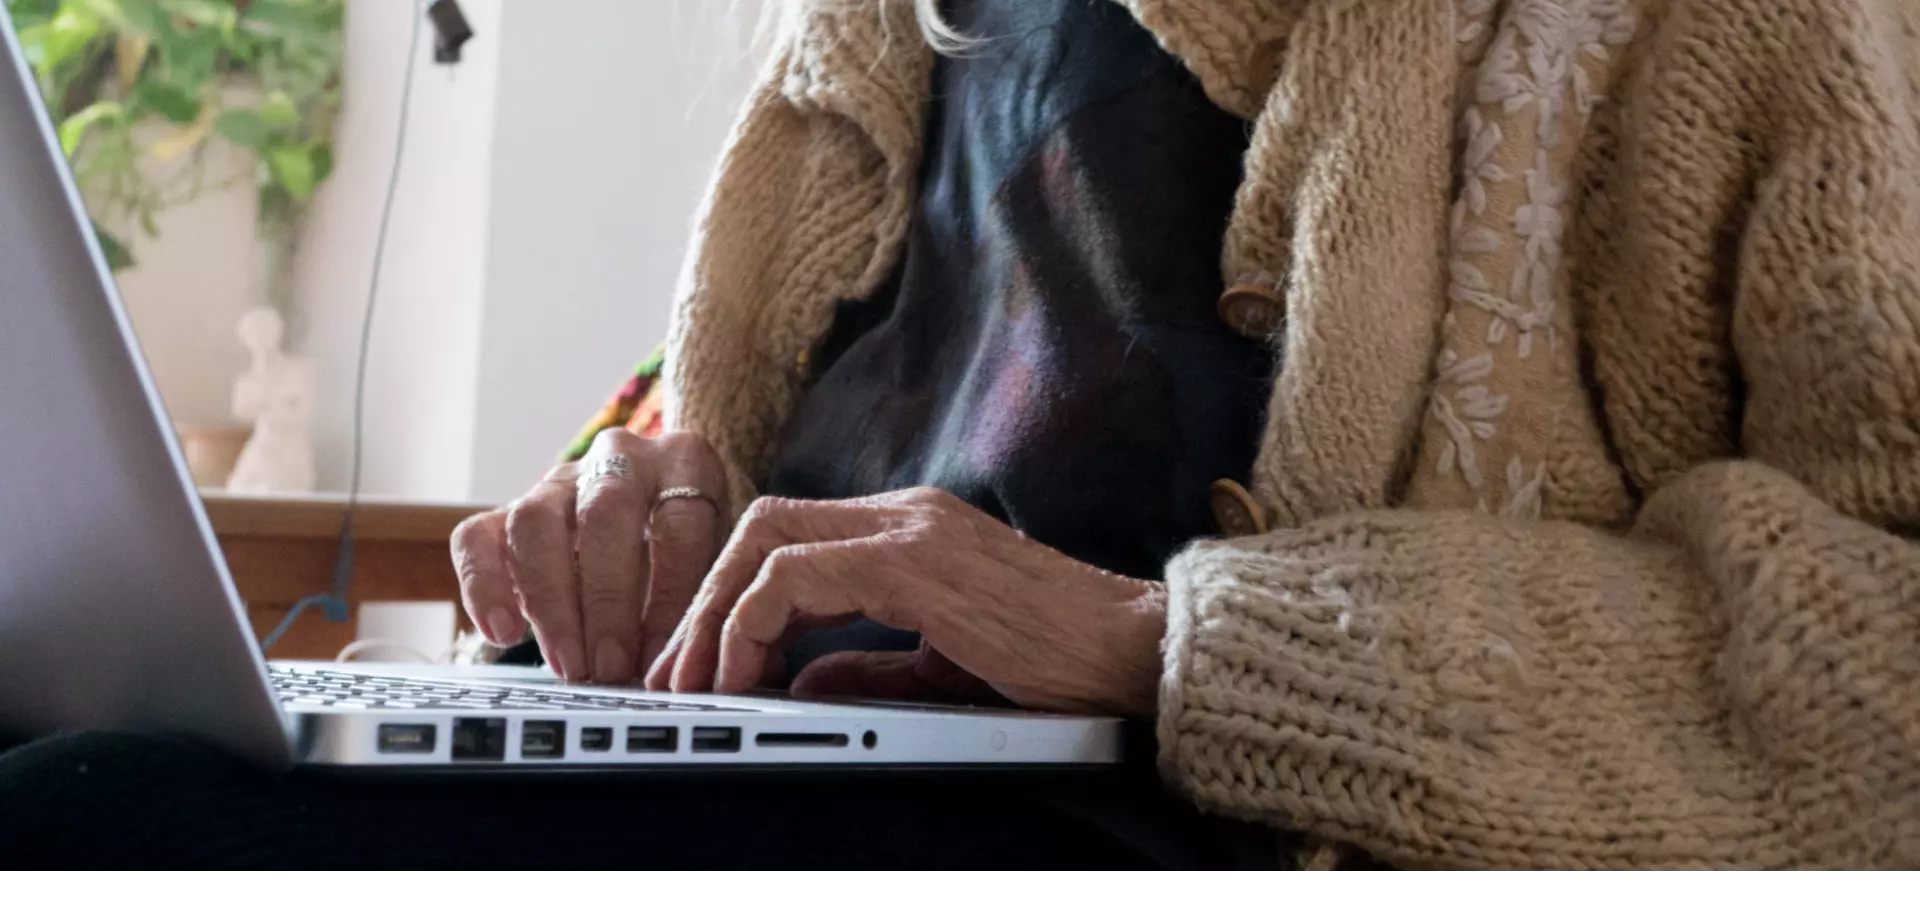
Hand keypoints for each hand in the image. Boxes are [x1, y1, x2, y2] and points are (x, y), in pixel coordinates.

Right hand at [451, 429, 728, 683]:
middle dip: (606, 601)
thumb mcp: (715, 559)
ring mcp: (558, 479)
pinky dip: (485, 587)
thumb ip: (699, 598)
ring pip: (535, 522)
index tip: (660, 658)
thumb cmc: (694, 547)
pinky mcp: (507, 508)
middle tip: (610, 668)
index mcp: (684, 463)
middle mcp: (619, 459)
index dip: (669, 594)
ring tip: (568, 665)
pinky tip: (502, 635)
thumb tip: (675, 670)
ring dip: (549, 602)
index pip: (680, 522)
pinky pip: (477, 536)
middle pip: (604, 515)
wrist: (655, 510)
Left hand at [644, 488, 1166, 717]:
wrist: (1138, 653)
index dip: (732, 596)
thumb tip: (803, 678)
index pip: (790, 536)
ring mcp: (911, 528)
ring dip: (716, 612)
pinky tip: (748, 675)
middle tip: (680, 674)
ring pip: (765, 537)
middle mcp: (905, 513)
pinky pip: (798, 573)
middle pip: (761, 523)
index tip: (706, 664)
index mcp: (911, 530)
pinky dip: (754, 621)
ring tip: (700, 682)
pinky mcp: (917, 562)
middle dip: (705, 599)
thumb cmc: (1059, 661)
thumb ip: (871, 667)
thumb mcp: (944, 665)